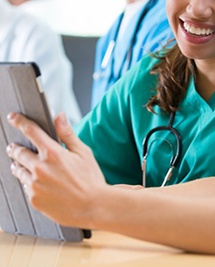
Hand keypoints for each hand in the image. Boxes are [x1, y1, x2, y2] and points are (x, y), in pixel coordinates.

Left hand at [6, 112, 106, 227]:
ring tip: (20, 164)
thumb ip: (67, 134)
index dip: (20, 121)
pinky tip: (37, 182)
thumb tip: (59, 116)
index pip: (31, 131)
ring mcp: (35, 185)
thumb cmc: (91, 178)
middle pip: (19, 152)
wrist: (93, 206)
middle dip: (15, 148)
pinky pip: (25, 187)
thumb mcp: (83, 152)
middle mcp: (40, 168)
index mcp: (53, 153)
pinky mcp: (34, 200)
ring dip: (18, 165)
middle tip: (14, 147)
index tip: (13, 117)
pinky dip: (28, 182)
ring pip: (18, 170)